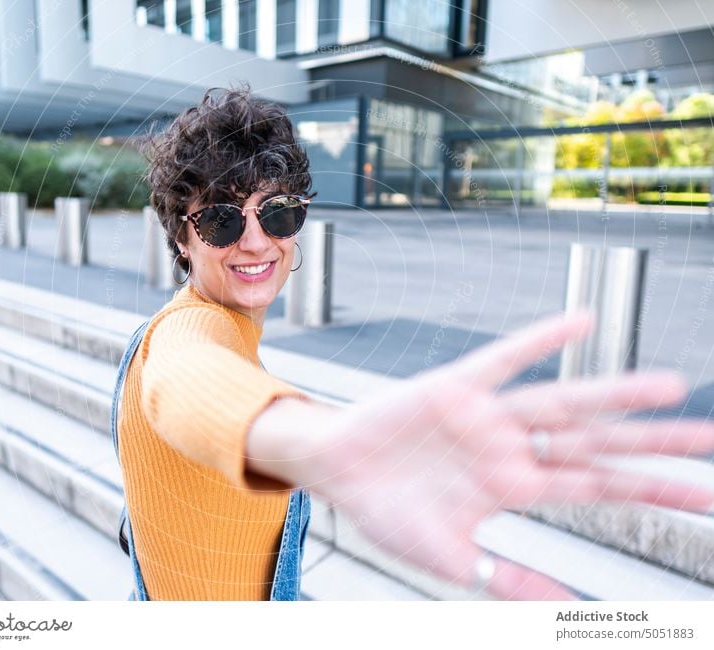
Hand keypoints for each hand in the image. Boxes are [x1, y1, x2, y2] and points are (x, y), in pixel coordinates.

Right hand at [286, 312, 713, 599]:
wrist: (338, 472)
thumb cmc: (388, 512)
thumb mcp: (451, 560)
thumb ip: (509, 581)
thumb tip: (567, 611)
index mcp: (515, 487)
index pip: (598, 488)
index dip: (651, 491)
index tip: (706, 497)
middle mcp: (512, 447)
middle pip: (595, 443)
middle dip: (653, 445)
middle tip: (711, 440)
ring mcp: (487, 417)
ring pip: (561, 403)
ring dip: (612, 395)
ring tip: (669, 386)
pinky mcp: (454, 388)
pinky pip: (504, 361)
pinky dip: (540, 341)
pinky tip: (582, 322)